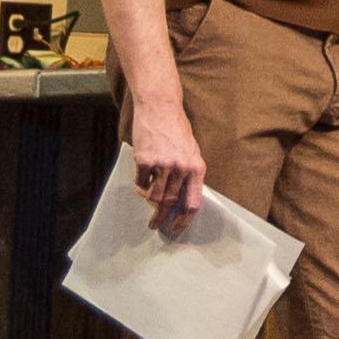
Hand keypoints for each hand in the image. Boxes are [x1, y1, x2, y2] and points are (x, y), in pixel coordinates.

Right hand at [128, 90, 205, 224]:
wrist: (161, 110)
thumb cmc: (177, 131)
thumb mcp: (192, 152)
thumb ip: (189, 174)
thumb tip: (182, 198)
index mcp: (197, 168)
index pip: (193, 203)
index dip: (185, 220)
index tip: (177, 229)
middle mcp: (181, 168)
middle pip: (171, 203)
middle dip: (162, 218)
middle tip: (155, 226)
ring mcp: (162, 165)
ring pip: (154, 195)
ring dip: (150, 203)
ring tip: (147, 204)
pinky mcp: (144, 160)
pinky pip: (141, 182)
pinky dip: (140, 185)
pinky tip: (142, 180)